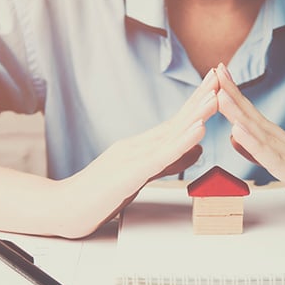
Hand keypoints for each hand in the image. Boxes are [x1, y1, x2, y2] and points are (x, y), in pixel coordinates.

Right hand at [59, 69, 219, 237]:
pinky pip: (160, 156)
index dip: (196, 104)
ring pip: (170, 134)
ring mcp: (133, 157)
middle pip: (175, 120)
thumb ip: (169, 161)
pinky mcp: (130, 174)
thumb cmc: (99, 195)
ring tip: (216, 96)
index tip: (215, 86)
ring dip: (195, 113)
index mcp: (141, 146)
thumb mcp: (140, 175)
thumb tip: (197, 149)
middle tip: (220, 75)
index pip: (174, 123)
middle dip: (199, 97)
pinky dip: (181, 142)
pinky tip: (198, 129)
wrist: (64, 209)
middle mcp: (138, 145)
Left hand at [214, 63, 284, 235]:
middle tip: (216, 71)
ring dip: (239, 112)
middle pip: (256, 117)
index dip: (236, 98)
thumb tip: (236, 137)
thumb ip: (262, 154)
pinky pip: (273, 158)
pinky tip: (238, 130)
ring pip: (262, 133)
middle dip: (234, 94)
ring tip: (220, 94)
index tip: (219, 78)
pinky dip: (254, 143)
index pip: (255, 118)